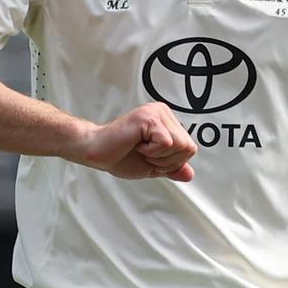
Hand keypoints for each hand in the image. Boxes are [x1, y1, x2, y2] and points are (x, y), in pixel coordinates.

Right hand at [75, 102, 197, 180]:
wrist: (97, 152)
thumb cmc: (120, 156)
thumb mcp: (153, 166)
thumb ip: (172, 168)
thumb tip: (189, 174)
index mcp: (167, 121)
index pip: (190, 148)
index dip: (172, 162)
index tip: (150, 157)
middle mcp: (163, 112)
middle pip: (188, 147)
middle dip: (167, 161)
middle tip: (145, 154)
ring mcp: (156, 112)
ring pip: (180, 145)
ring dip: (159, 156)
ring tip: (141, 148)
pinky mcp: (148, 117)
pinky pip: (167, 143)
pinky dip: (152, 151)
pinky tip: (137, 144)